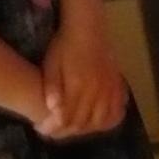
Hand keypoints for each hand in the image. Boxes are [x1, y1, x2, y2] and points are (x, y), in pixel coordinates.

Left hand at [36, 20, 127, 137]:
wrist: (87, 27)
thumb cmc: (65, 45)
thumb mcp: (51, 64)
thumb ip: (52, 87)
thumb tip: (52, 109)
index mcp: (79, 85)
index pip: (67, 118)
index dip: (53, 128)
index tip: (40, 128)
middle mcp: (97, 89)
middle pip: (83, 123)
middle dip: (66, 131)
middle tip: (53, 131)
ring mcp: (110, 88)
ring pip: (101, 120)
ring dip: (86, 129)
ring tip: (72, 127)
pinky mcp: (118, 84)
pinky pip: (117, 109)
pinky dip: (109, 120)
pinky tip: (98, 122)